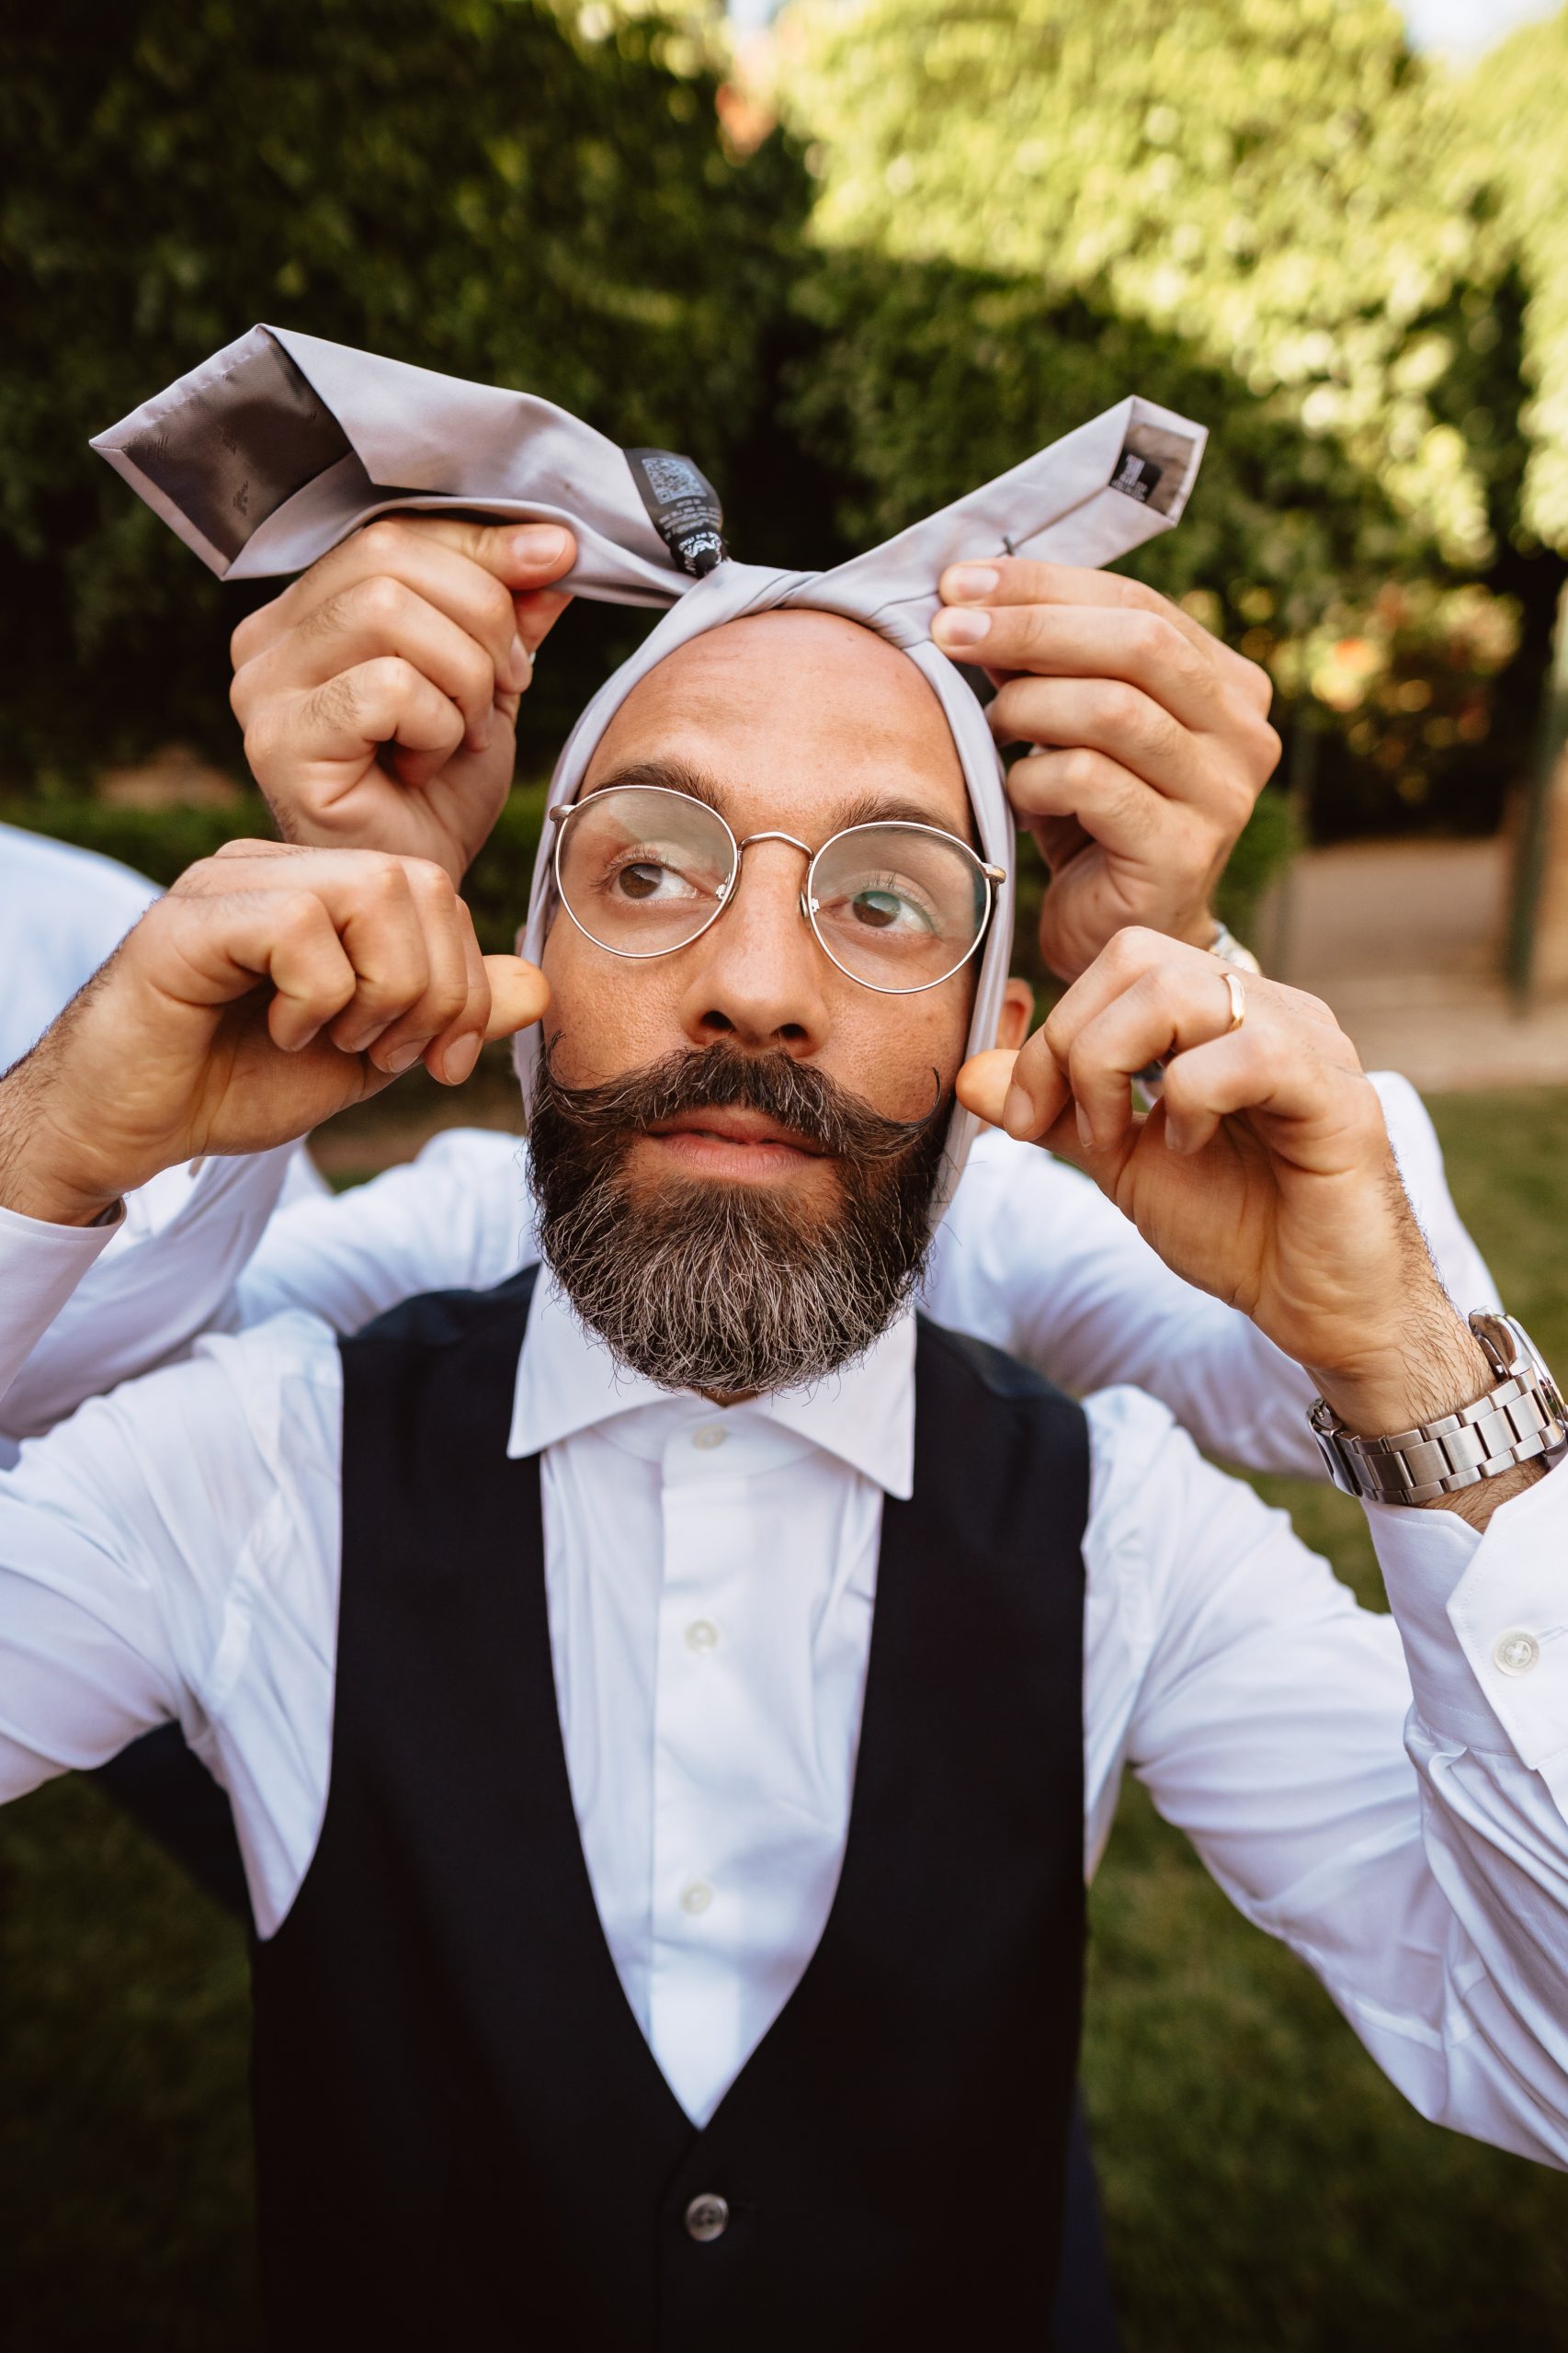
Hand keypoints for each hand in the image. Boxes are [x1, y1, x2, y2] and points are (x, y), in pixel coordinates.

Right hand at [0, 841, 548, 1226]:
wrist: (129, 1127)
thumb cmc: (233, 1082)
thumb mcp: (369, 1054)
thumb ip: (447, 1016)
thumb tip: (538, 985)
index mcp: (319, 888)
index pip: (437, 895)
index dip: (463, 986)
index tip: (437, 1062)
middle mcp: (276, 867)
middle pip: (417, 885)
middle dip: (432, 992)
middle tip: (385, 1055)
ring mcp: (229, 883)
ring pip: (370, 893)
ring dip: (381, 993)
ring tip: (333, 1042)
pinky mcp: (187, 921)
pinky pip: (299, 927)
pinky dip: (316, 999)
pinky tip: (281, 1033)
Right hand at [230, 515, 577, 883]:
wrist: (419, 891)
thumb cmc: (440, 794)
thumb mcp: (488, 682)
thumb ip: (508, 612)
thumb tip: (551, 546)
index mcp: (307, 610)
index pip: (392, 531)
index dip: (482, 540)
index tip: (558, 558)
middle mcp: (266, 639)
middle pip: (388, 557)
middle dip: (482, 616)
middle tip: (508, 683)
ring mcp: (262, 691)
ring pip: (388, 611)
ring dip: (462, 675)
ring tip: (466, 731)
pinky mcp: (278, 744)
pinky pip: (386, 687)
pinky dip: (436, 724)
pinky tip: (427, 764)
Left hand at [931, 561, 1278, 980]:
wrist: (1116, 936)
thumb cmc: (1089, 823)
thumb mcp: (1068, 727)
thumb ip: (1044, 665)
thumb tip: (972, 598)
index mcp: (1230, 685)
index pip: (1139, 604)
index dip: (1044, 585)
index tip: (958, 583)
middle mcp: (1245, 735)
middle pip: (1138, 643)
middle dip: (1030, 628)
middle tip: (951, 632)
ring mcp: (1223, 797)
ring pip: (1114, 709)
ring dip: (1028, 707)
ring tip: (991, 726)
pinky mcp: (1184, 853)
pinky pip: (1092, 783)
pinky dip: (1035, 777)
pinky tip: (1018, 791)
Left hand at [956, 930, 1527, 1522]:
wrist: (1318, 1304)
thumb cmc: (1238, 1227)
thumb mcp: (1121, 1161)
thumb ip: (1055, 1113)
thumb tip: (970, 1076)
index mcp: (1220, 1011)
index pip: (1116, 963)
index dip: (1051, 1032)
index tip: (1025, 1117)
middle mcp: (1267, 1006)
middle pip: (1138, 958)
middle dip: (1073, 1044)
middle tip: (1071, 1127)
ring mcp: (1307, 1040)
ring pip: (1182, 992)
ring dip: (1117, 1069)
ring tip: (1125, 1139)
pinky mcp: (1338, 1094)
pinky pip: (1248, 1052)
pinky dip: (1191, 1099)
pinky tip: (1190, 1146)